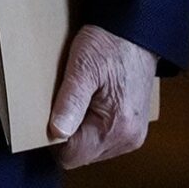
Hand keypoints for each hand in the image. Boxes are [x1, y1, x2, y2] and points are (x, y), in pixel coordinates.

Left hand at [48, 24, 156, 168]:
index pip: (71, 156)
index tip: (51, 112)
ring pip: (91, 148)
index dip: (54, 138)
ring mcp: (133, 135)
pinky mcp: (133, 128)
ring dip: (79, 128)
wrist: (138, 32)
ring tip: (80, 98)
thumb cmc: (112, 44)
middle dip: (68, 133)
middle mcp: (128, 138)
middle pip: (81, 154)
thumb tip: (56, 132)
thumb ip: (70, 102)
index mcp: (117, 128)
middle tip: (66, 100)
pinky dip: (91, 124)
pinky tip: (91, 101)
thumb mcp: (83, 67)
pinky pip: (102, 138)